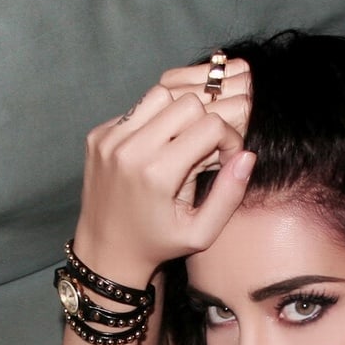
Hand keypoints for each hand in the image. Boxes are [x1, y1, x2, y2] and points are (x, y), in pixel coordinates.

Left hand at [73, 63, 253, 286]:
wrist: (105, 250)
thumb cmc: (158, 244)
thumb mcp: (201, 233)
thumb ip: (229, 195)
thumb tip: (247, 155)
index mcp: (157, 173)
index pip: (210, 125)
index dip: (228, 139)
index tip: (225, 160)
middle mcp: (129, 148)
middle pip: (188, 103)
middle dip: (204, 124)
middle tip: (202, 153)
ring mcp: (109, 138)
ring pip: (161, 95)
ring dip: (178, 117)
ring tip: (179, 147)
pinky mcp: (97, 135)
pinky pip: (136, 109)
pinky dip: (153, 124)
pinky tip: (153, 152)